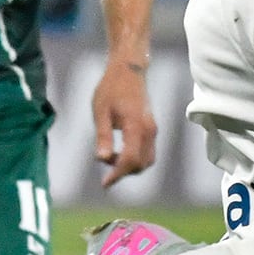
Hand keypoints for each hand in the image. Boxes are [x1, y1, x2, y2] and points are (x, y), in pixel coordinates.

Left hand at [92, 59, 157, 186]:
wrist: (128, 70)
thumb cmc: (111, 89)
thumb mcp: (100, 111)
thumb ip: (103, 136)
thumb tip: (101, 159)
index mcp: (135, 125)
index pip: (130, 159)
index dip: (117, 174)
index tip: (104, 184)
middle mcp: (149, 130)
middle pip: (141, 164)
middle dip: (123, 172)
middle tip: (104, 165)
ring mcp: (152, 130)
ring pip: (147, 160)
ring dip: (130, 166)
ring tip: (111, 157)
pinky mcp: (151, 129)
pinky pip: (147, 152)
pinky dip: (135, 159)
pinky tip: (119, 153)